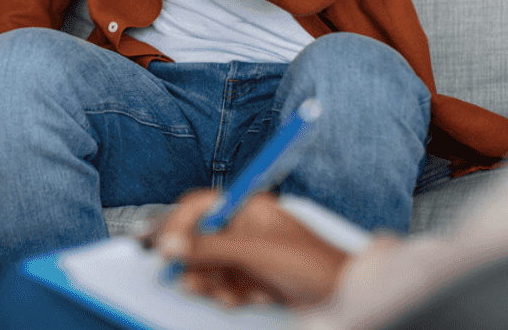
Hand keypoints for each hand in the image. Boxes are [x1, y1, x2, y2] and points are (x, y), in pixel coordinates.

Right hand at [146, 190, 351, 308]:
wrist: (344, 300)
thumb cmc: (310, 265)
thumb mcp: (254, 253)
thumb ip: (209, 248)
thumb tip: (169, 245)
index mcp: (245, 207)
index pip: (198, 206)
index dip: (177, 225)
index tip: (164, 249)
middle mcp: (243, 228)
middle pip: (198, 240)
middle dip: (195, 264)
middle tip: (191, 283)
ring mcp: (247, 255)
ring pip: (208, 267)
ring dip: (214, 285)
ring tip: (229, 297)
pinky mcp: (251, 280)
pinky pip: (223, 286)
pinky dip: (230, 296)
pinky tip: (249, 300)